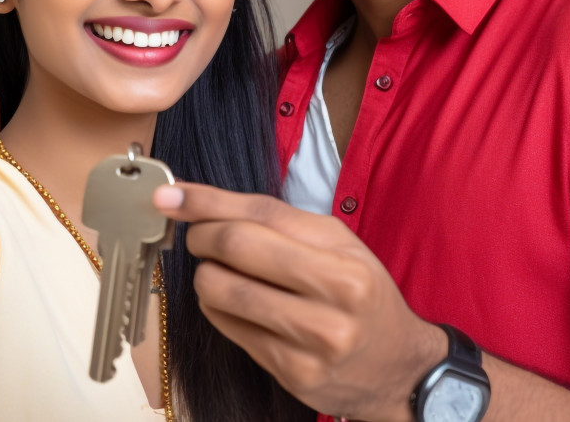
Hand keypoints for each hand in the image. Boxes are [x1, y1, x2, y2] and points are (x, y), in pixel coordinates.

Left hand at [154, 182, 442, 421]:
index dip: (207, 201)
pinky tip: (233, 303)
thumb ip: (277, 222)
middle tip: (197, 236)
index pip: (261, 214)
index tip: (171, 196)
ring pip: (222, 290)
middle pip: (236, 247)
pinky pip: (228, 328)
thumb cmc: (362, 295)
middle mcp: (334, 298)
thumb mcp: (337, 246)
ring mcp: (311, 340)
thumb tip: (203, 204)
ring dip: (205, 275)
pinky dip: (217, 308)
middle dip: (201, 235)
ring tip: (219, 272)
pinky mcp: (292, 372)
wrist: (398, 367)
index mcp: (344, 259)